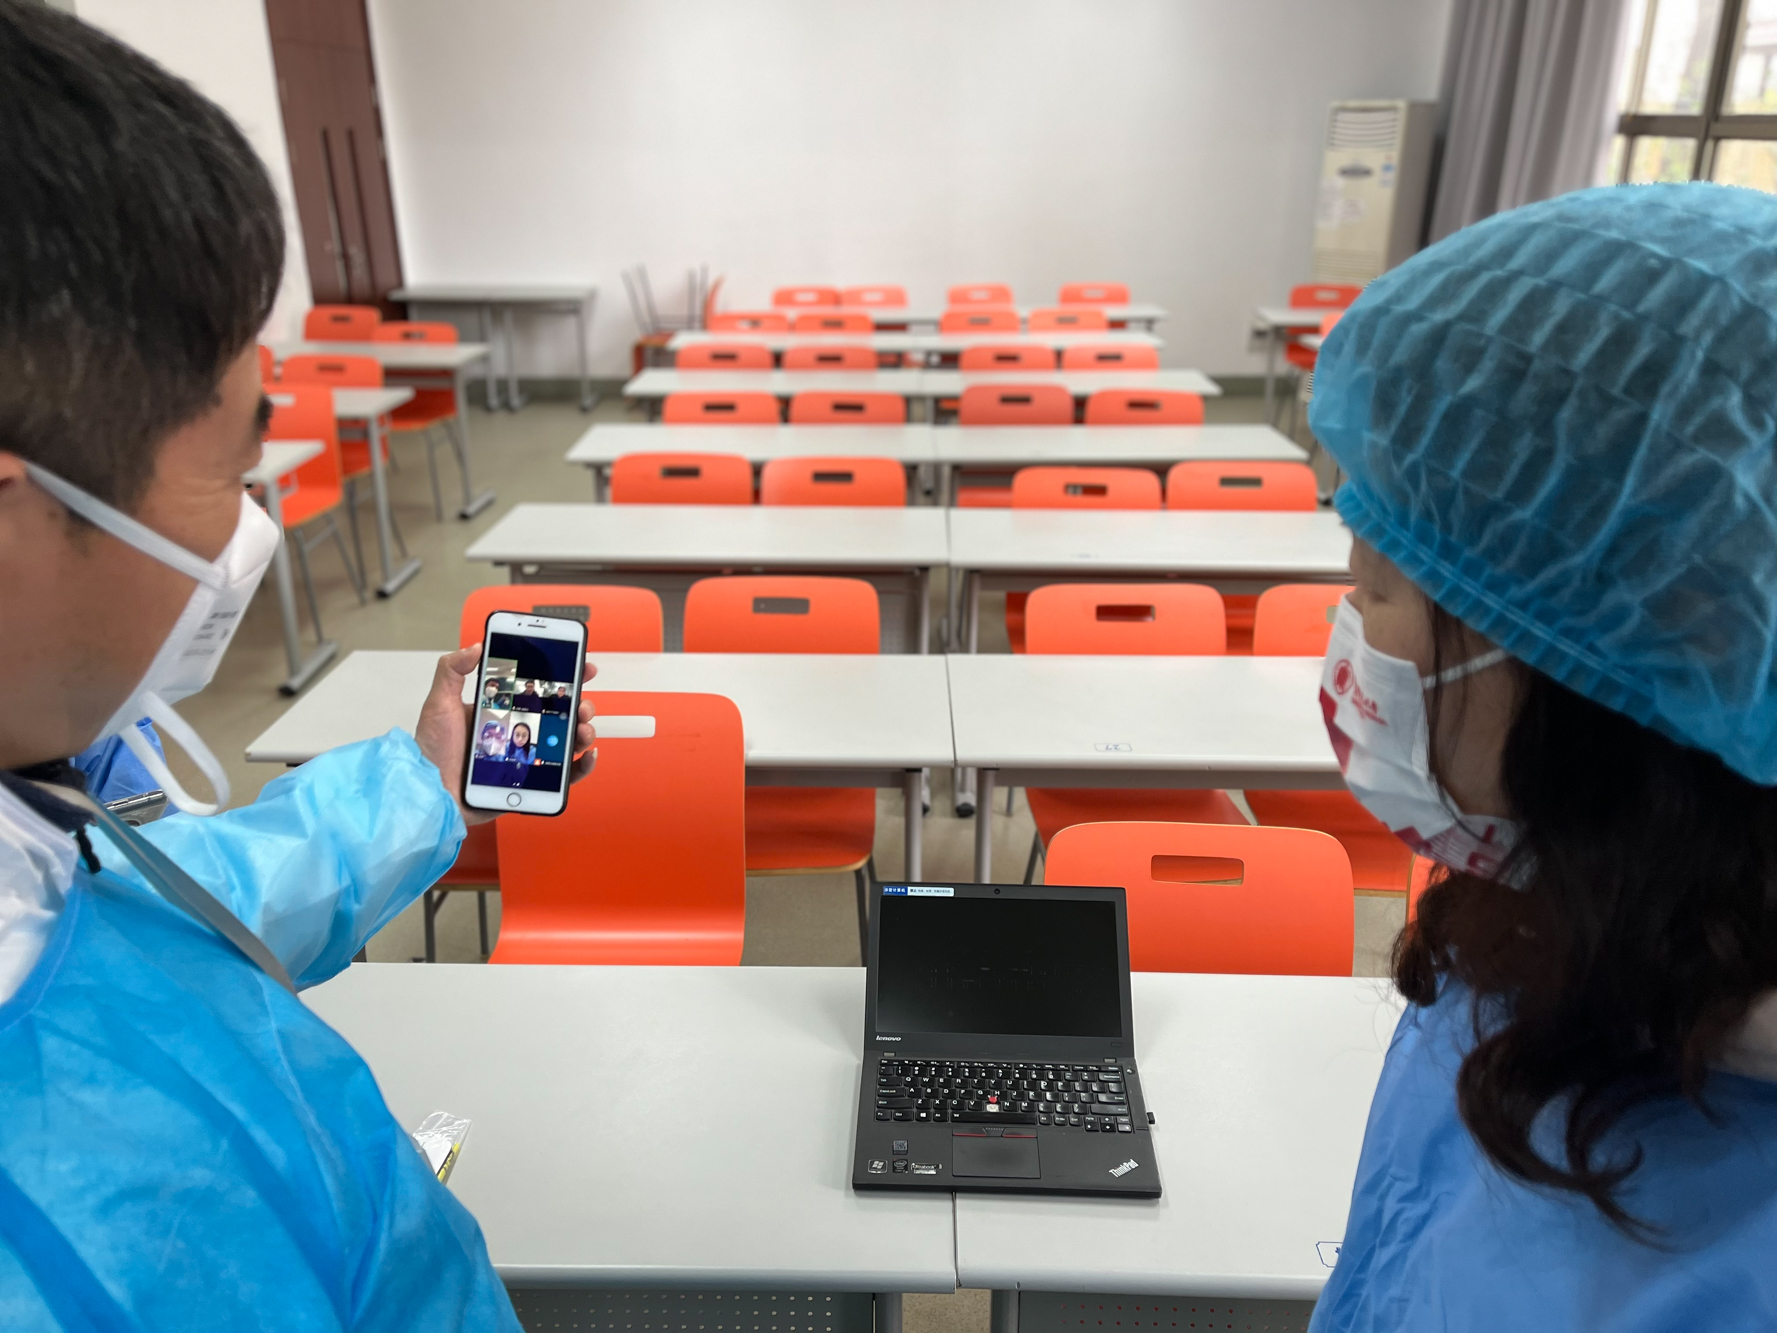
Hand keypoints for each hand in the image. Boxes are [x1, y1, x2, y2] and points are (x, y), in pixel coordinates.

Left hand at [414, 644, 599, 826]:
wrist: (431, 792)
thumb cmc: (432, 751)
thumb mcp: (439, 703)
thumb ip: (452, 670)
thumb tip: (476, 646)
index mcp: (501, 710)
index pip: (538, 690)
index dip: (563, 678)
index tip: (581, 667)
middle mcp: (517, 732)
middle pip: (559, 714)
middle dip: (579, 704)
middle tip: (580, 704)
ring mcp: (526, 756)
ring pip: (566, 741)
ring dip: (582, 731)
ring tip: (582, 729)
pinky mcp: (530, 781)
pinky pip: (564, 775)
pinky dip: (582, 765)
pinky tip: (586, 755)